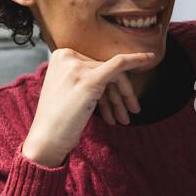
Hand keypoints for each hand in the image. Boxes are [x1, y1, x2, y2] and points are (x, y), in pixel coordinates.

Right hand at [21, 48, 154, 165]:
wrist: (46, 138)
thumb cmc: (58, 119)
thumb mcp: (68, 90)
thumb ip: (84, 77)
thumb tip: (111, 73)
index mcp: (61, 56)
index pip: (94, 65)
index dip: (110, 84)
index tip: (120, 98)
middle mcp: (67, 57)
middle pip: (105, 70)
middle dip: (119, 93)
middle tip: (129, 112)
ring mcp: (77, 68)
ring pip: (114, 75)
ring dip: (123, 98)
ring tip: (126, 118)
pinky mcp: (89, 80)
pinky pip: (118, 65)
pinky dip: (136, 59)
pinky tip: (150, 58)